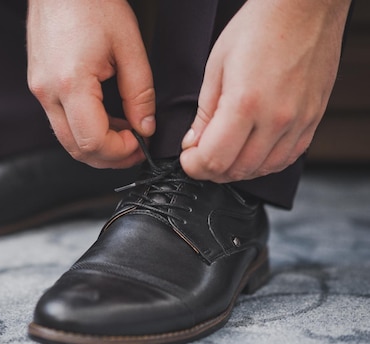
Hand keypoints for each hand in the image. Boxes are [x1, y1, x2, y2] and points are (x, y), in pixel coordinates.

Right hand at [26, 0, 155, 168]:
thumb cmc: (92, 2)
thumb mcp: (129, 46)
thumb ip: (140, 93)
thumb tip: (145, 126)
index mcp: (71, 84)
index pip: (93, 142)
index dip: (120, 151)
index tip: (139, 143)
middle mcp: (47, 92)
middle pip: (76, 149)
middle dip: (108, 157)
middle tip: (134, 149)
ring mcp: (39, 90)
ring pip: (66, 139)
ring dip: (96, 145)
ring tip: (123, 133)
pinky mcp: (39, 86)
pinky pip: (61, 121)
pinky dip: (84, 129)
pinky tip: (105, 118)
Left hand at [180, 0, 351, 182]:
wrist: (304, 8)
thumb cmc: (259, 28)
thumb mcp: (216, 67)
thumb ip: (205, 112)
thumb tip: (194, 143)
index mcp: (244, 104)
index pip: (213, 159)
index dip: (193, 166)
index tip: (187, 159)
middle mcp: (275, 118)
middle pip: (237, 170)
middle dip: (211, 170)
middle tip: (200, 158)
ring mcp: (298, 121)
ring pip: (263, 169)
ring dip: (237, 170)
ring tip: (224, 154)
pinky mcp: (313, 119)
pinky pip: (287, 157)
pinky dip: (264, 163)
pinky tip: (251, 151)